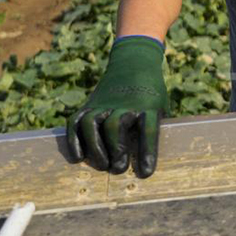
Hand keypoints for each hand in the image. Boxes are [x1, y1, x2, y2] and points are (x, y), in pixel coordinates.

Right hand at [67, 36, 169, 177]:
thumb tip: (149, 163)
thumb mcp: (161, 106)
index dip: (147, 152)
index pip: (149, 129)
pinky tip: (78, 158)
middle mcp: (124, 104)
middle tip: (118, 168)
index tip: (145, 172)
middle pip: (116, 126)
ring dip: (95, 148)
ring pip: (93, 124)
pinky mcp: (89, 104)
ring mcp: (104, 103)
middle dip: (116, 149)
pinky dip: (74, 140)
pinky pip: (76, 121)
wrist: (135, 63)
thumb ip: (156, 128)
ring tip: (102, 166)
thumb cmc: (151, 94)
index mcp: (148, 106)